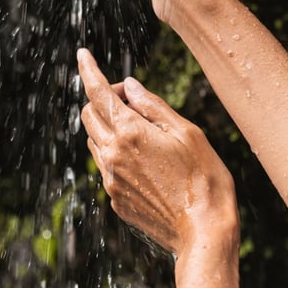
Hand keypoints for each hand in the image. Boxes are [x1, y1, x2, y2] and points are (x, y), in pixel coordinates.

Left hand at [77, 48, 237, 254]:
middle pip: (89, 114)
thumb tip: (128, 86)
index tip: (83, 54)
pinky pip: (105, 166)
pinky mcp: (115, 199)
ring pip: (94, 140)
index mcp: (130, 132)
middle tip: (132, 101)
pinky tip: (145, 162)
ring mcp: (111, 179)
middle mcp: (113, 154)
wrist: (204, 232)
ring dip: (108, 127)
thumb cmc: (204, 178)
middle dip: (103, 99)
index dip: (89, 70)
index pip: (98, 92)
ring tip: (143, 133)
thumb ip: (153, 106)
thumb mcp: (186, 132)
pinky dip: (116, 153)